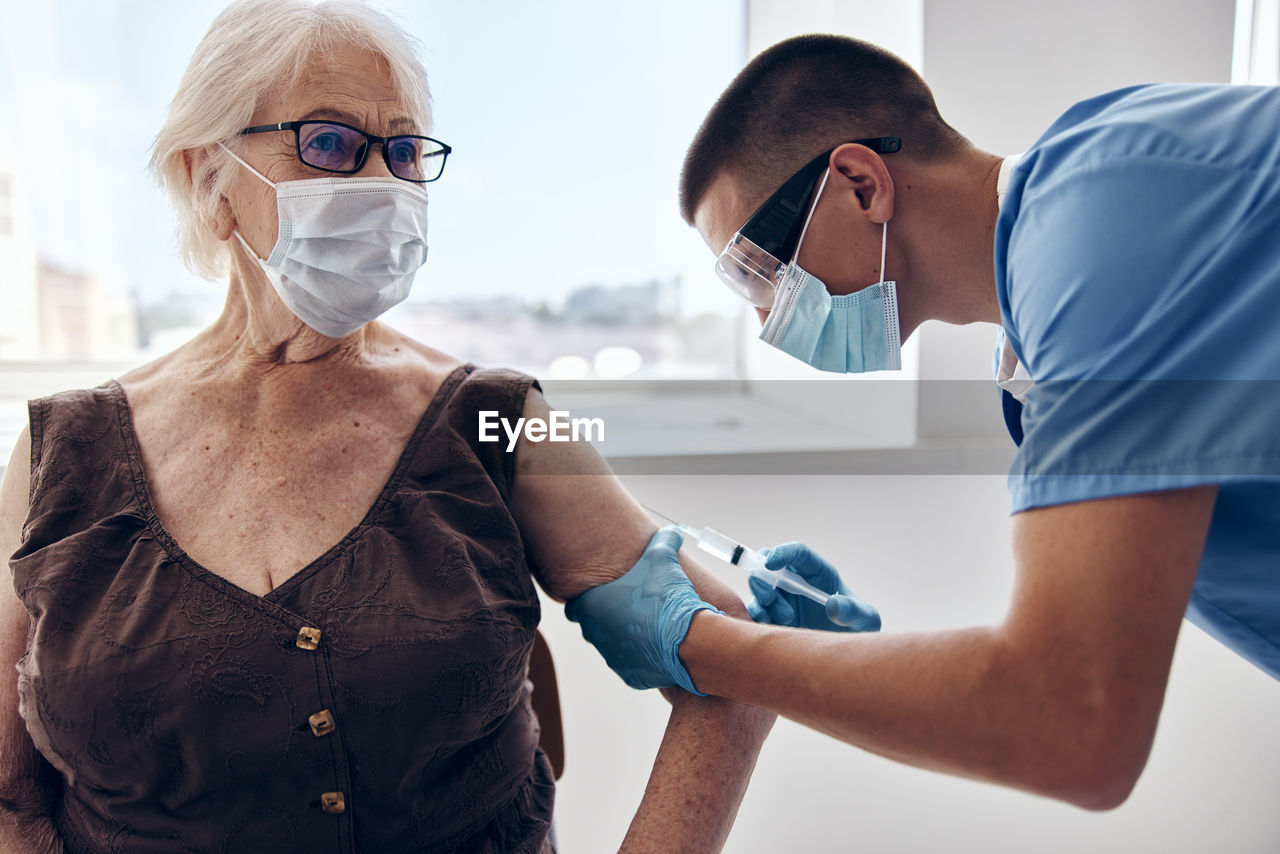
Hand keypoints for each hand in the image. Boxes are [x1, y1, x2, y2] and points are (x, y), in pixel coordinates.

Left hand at [565, 527, 722, 695]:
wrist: (688, 641)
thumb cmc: (666, 598)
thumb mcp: (663, 559)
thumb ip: (663, 541)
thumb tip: (673, 532)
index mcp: (591, 607)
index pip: (574, 607)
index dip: (586, 600)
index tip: (604, 595)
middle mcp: (595, 635)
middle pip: (593, 627)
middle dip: (608, 618)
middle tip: (631, 606)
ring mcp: (613, 659)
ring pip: (612, 647)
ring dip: (626, 637)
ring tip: (650, 624)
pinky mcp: (631, 677)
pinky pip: (633, 665)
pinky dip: (643, 656)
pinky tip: (660, 644)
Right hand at [747, 542, 880, 632]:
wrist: (844, 656)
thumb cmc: (858, 630)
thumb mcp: (866, 620)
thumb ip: (853, 611)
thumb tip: (833, 604)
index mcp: (818, 573)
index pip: (797, 553)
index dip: (782, 553)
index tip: (771, 564)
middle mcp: (797, 581)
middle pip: (768, 564)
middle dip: (762, 577)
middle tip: (769, 599)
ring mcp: (782, 599)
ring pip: (759, 588)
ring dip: (763, 602)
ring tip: (786, 620)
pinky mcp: (772, 617)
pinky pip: (753, 610)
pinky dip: (754, 616)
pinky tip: (771, 627)